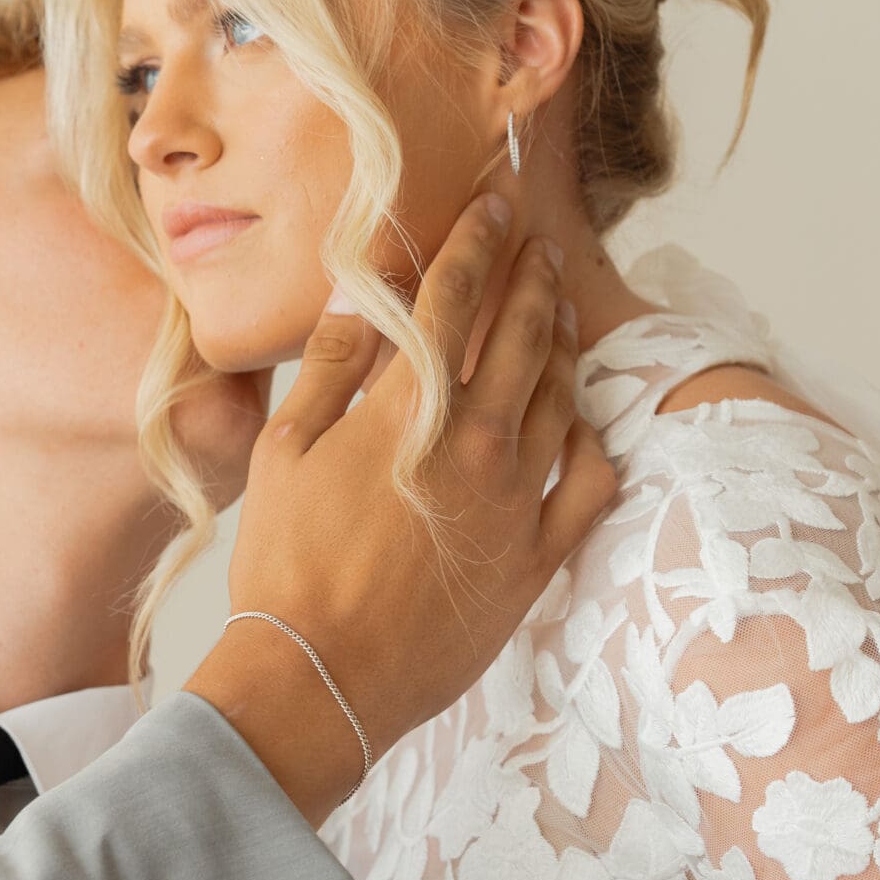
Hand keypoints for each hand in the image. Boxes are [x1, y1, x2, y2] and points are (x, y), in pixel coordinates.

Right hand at [186, 196, 616, 823]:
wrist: (320, 675)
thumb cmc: (286, 563)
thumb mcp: (285, 449)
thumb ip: (332, 363)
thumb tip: (356, 287)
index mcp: (409, 407)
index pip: (454, 296)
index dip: (477, 240)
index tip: (493, 204)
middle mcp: (476, 441)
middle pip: (520, 333)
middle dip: (532, 276)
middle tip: (538, 243)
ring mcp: (516, 499)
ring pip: (561, 396)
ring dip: (562, 343)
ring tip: (559, 313)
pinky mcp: (537, 555)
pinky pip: (588, 482)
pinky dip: (593, 440)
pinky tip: (584, 421)